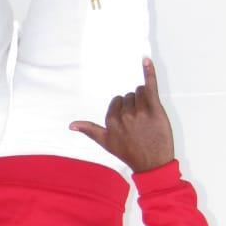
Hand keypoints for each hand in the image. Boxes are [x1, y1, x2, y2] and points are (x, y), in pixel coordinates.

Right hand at [69, 58, 174, 173]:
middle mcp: (124, 115)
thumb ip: (89, 130)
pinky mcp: (155, 109)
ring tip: (149, 117)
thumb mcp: (106, 142)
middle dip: (135, 105)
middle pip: (129, 96)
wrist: (153, 164)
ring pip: (140, 92)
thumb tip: (71, 125)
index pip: (118, 101)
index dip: (125, 109)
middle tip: (141, 123)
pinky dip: (149, 72)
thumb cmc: (130, 153)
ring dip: (144, 100)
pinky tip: (146, 60)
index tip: (131, 121)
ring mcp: (140, 111)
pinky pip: (150, 86)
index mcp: (112, 120)